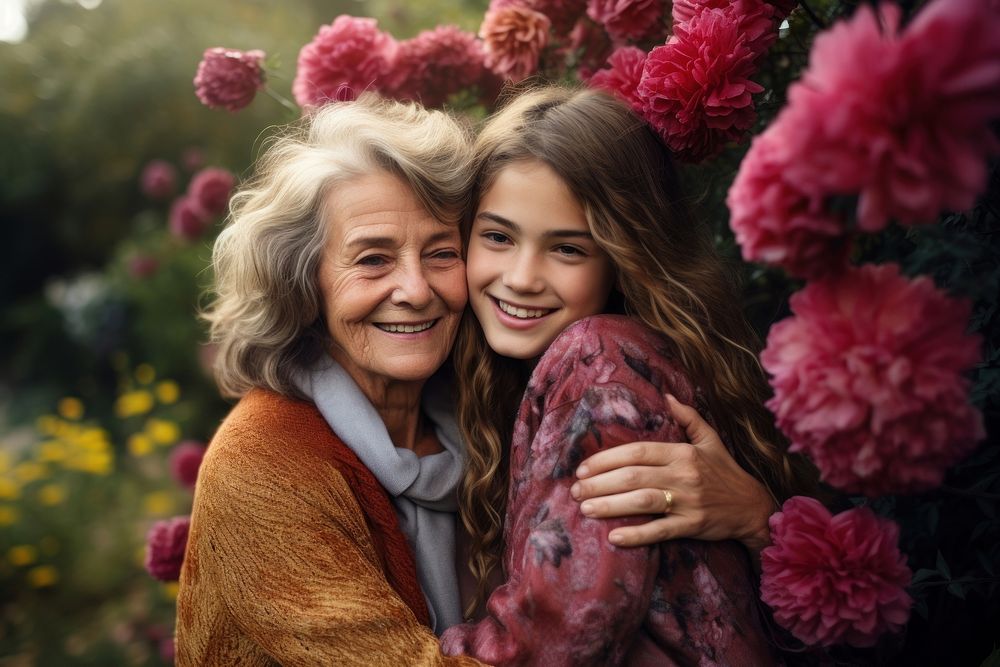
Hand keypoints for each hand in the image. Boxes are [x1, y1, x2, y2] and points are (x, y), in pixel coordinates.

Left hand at [570, 395, 774, 555]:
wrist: (753, 507)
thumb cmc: (725, 471)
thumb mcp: (710, 439)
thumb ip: (687, 417)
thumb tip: (666, 395)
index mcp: (682, 452)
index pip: (638, 451)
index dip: (607, 458)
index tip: (583, 467)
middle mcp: (683, 474)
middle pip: (633, 476)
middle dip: (600, 483)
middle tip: (575, 490)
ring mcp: (688, 501)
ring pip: (642, 501)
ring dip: (610, 505)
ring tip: (585, 509)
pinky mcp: (693, 525)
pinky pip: (661, 531)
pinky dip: (637, 534)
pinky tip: (614, 537)